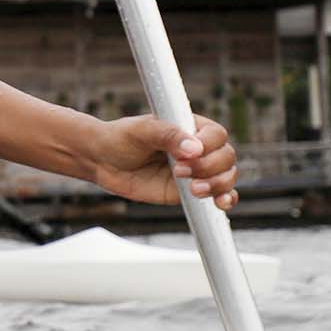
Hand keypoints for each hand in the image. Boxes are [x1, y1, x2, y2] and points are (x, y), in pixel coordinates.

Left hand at [87, 115, 238, 211]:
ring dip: (217, 185)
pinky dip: (226, 199)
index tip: (187, 154)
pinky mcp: (193, 190)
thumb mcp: (141, 131)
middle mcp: (199, 148)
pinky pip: (219, 195)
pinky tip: (221, 203)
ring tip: (194, 189)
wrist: (104, 162)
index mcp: (190, 126)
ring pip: (226, 176)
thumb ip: (167, 135)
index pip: (216, 135)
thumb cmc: (122, 138)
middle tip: (179, 171)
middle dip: (209, 167)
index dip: (207, 146)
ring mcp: (198, 170)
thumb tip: (194, 148)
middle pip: (226, 157)